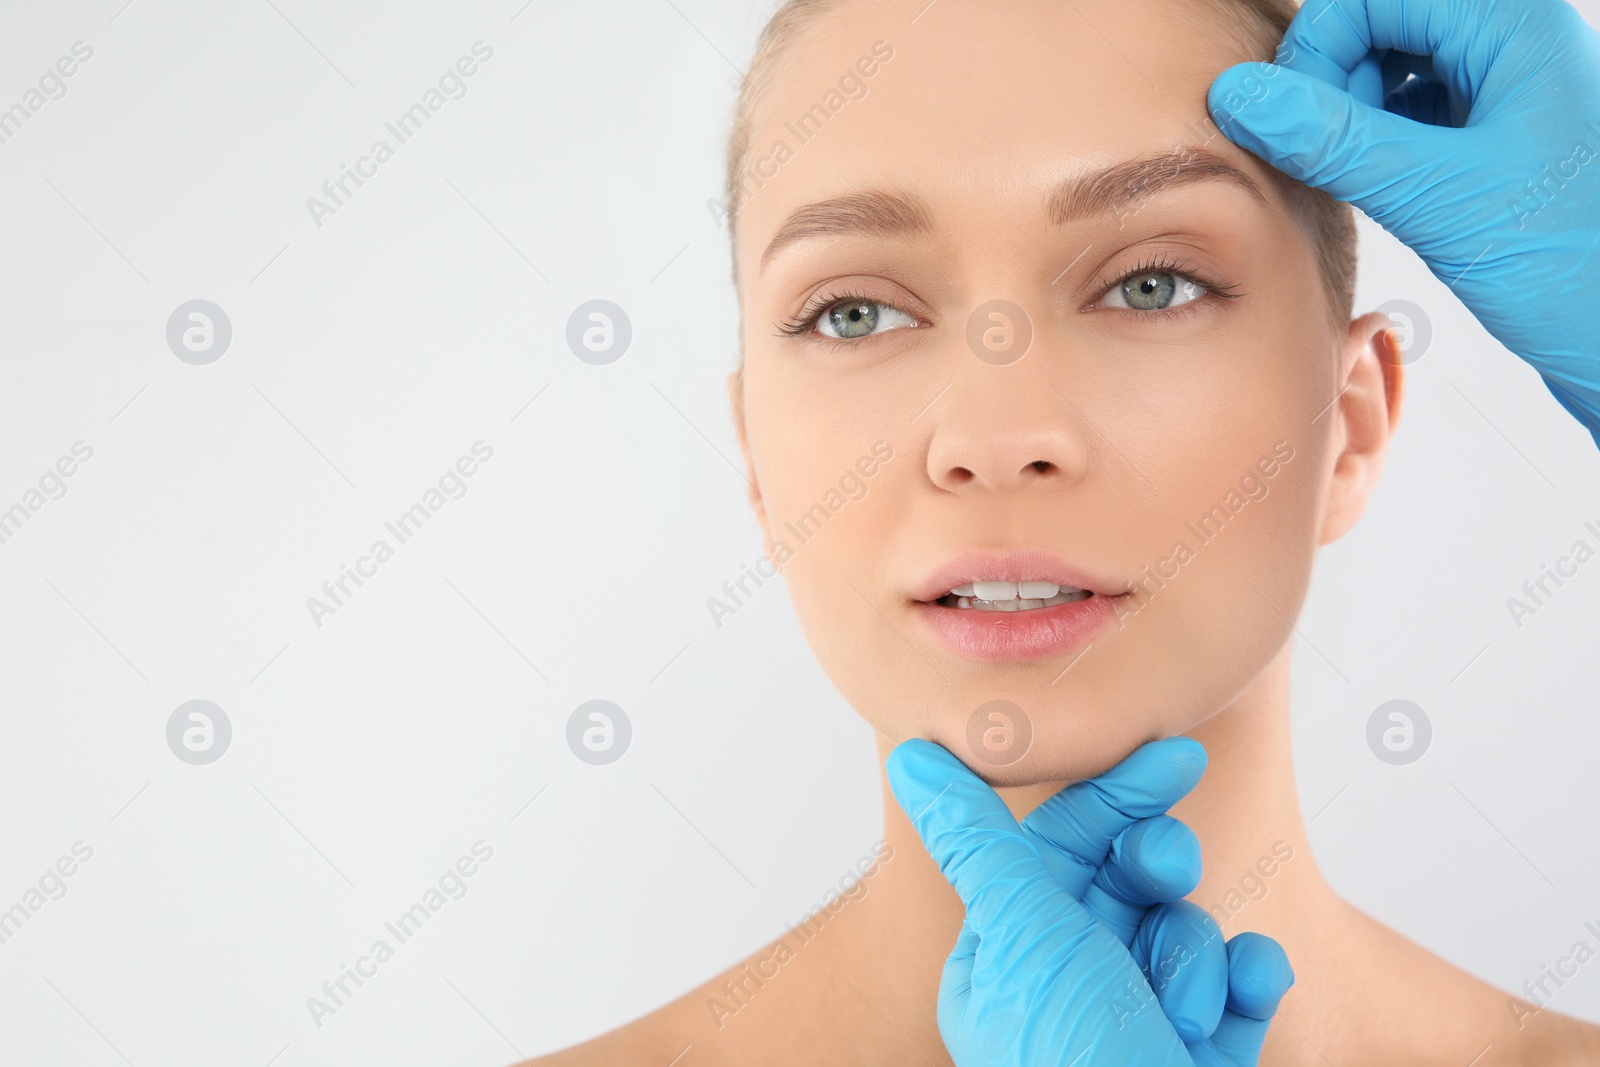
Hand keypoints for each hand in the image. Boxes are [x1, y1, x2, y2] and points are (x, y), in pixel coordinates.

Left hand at [887, 737, 1293, 1064]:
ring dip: (1193, 954)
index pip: (1057, 848)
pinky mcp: (1204, 1056)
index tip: (1172, 753)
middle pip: (1124, 881)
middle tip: (1165, 867)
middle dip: (1154, 869)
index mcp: (1008, 962)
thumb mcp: (1024, 938)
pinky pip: (1237, 986)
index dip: (1111, 795)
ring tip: (1181, 1008)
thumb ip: (979, 844)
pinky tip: (1249, 989)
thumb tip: (918, 760)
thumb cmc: (1082, 1065)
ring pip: (1184, 930)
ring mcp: (1139, 1024)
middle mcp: (1068, 990)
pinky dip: (1246, 983)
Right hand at [1207, 0, 1599, 447]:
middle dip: (1333, 79)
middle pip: (1383, 23)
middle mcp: (1517, 43)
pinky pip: (1419, 111)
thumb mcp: (1436, 197)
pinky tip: (1375, 186)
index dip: (1318, 50)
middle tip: (1321, 150)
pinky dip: (1380, 141)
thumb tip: (1241, 97)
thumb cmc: (1575, 267)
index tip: (1289, 120)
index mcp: (1517, 28)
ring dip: (1352, 113)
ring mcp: (1511, 89)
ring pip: (1396, 67)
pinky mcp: (1501, 136)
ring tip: (1348, 173)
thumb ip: (1333, 141)